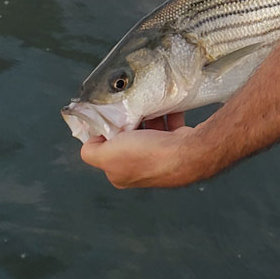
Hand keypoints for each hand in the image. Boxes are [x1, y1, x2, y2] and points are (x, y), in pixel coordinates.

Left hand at [80, 112, 202, 187]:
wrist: (189, 153)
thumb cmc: (149, 156)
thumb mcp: (107, 154)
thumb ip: (90, 151)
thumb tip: (90, 142)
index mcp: (121, 174)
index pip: (104, 151)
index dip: (104, 133)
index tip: (108, 118)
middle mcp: (141, 168)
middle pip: (127, 138)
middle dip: (127, 121)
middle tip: (127, 108)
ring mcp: (161, 156)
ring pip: (148, 130)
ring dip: (147, 116)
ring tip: (146, 104)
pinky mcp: (177, 145)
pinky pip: (169, 125)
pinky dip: (166, 114)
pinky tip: (164, 105)